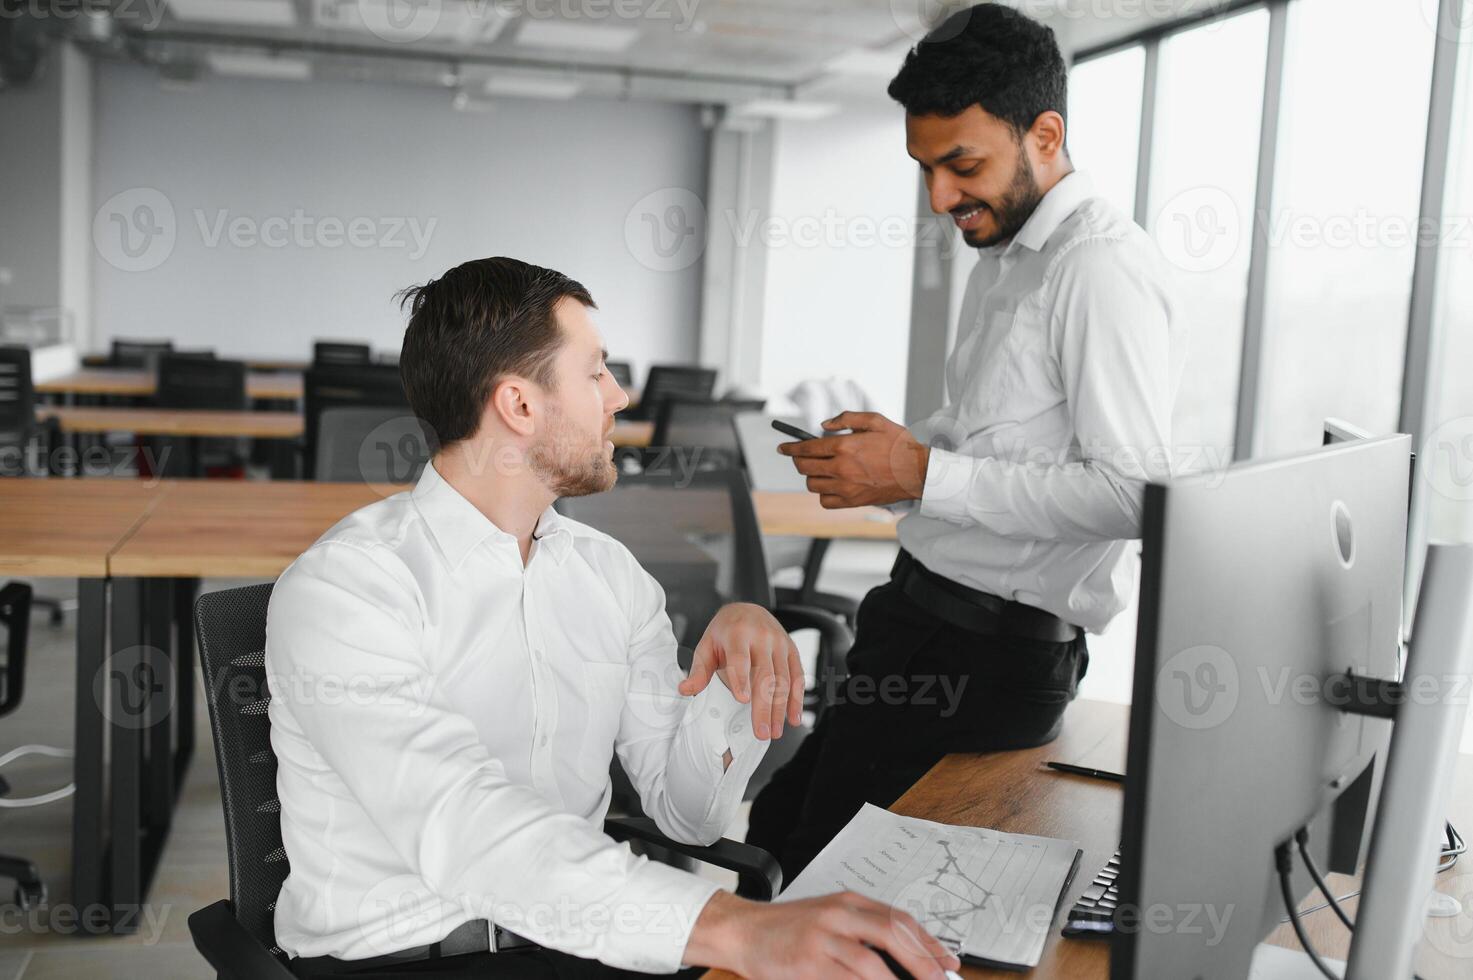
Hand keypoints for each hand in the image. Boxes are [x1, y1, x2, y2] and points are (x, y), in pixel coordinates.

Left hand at [678, 603, 802, 739]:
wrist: (747, 610)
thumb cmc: (724, 633)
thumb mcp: (706, 646)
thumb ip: (699, 671)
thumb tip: (685, 690)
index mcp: (737, 633)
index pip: (739, 658)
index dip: (741, 678)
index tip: (742, 700)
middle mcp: (762, 637)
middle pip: (765, 675)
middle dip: (764, 706)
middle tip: (762, 732)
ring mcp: (780, 643)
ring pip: (784, 679)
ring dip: (781, 708)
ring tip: (775, 731)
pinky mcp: (792, 650)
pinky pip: (798, 676)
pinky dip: (797, 699)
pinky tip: (793, 717)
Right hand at [684, 890, 960, 979]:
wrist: (743, 930)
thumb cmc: (788, 930)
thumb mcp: (829, 918)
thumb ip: (862, 931)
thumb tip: (905, 957)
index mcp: (849, 901)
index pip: (899, 919)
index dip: (929, 943)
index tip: (949, 963)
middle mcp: (838, 914)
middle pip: (893, 934)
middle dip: (924, 962)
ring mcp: (822, 938)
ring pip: (872, 963)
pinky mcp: (807, 963)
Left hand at [779, 411, 929, 508]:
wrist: (918, 472)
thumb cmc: (899, 445)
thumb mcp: (875, 421)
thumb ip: (846, 418)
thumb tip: (823, 425)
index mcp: (845, 446)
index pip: (806, 449)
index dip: (790, 448)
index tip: (783, 448)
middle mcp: (842, 468)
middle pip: (804, 468)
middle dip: (798, 460)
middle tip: (802, 456)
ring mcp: (846, 487)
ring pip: (812, 484)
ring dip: (812, 476)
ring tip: (822, 469)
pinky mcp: (852, 501)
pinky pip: (825, 501)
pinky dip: (823, 493)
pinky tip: (831, 485)